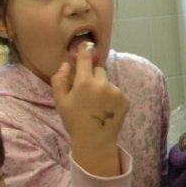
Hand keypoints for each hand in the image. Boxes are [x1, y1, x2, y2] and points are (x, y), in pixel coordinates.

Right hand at [51, 44, 129, 176]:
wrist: (95, 141)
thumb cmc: (74, 121)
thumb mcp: (60, 101)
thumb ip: (60, 80)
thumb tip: (66, 64)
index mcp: (85, 82)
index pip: (86, 59)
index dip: (85, 51)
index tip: (86, 45)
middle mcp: (103, 84)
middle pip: (99, 70)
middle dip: (93, 76)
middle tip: (87, 92)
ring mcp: (116, 91)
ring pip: (108, 82)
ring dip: (103, 87)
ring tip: (96, 105)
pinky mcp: (125, 99)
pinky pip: (116, 91)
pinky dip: (112, 97)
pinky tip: (105, 110)